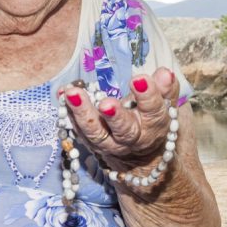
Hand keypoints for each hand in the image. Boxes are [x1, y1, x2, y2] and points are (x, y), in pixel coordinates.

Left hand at [62, 67, 178, 172]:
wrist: (139, 153)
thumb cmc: (151, 118)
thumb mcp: (163, 103)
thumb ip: (164, 88)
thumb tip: (164, 73)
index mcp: (153, 126)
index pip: (154, 111)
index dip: (148, 96)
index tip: (139, 78)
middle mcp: (131, 138)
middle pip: (124, 130)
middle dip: (115, 116)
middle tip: (106, 103)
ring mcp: (109, 143)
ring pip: (95, 132)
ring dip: (82, 113)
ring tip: (72, 93)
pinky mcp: (90, 142)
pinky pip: (78, 128)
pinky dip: (69, 112)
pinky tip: (61, 93)